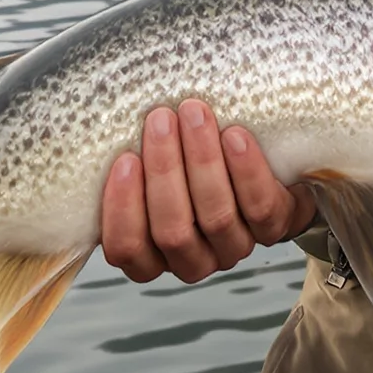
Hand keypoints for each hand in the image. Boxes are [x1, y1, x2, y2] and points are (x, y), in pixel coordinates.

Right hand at [99, 100, 317, 284]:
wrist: (264, 164)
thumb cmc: (187, 159)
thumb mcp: (151, 164)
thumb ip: (129, 159)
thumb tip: (98, 119)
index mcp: (152, 255)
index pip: (126, 249)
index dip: (122, 209)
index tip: (125, 159)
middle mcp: (192, 260)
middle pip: (172, 231)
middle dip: (164, 171)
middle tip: (160, 118)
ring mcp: (234, 248)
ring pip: (215, 216)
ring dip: (202, 161)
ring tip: (194, 113)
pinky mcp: (274, 228)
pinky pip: (260, 207)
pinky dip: (245, 170)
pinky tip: (234, 135)